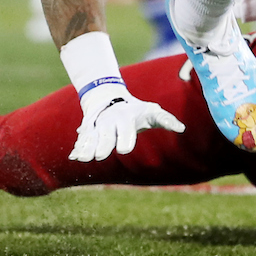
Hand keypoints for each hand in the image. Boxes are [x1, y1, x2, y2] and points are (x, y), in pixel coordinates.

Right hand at [69, 81, 184, 161]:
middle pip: (106, 135)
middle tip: (99, 157)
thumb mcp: (152, 112)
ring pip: (91, 138)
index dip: (125, 140)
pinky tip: (74, 157)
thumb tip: (182, 128)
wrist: (110, 96)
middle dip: (103, 145)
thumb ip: (166, 119)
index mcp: (126, 118)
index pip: (125, 131)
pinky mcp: (88, 130)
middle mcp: (110, 122)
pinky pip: (83, 139)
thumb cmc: (137, 109)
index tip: (124, 150)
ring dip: (87, 148)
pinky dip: (78, 147)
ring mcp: (97, 125)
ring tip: (82, 158)